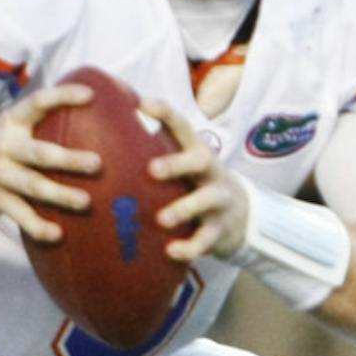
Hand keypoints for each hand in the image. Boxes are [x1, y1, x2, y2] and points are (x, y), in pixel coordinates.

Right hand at [0, 83, 100, 242]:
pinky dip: (37, 226)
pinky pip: (18, 214)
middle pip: (40, 153)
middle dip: (69, 159)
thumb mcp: (7, 128)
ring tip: (85, 202)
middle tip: (97, 163)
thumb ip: (36, 124)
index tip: (91, 95)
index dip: (62, 96)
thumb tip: (87, 117)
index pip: (37, 103)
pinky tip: (56, 234)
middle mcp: (2, 146)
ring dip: (59, 195)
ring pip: (32, 186)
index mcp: (10, 122)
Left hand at [142, 99, 250, 261]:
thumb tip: (114, 113)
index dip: (164, 113)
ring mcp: (218, 200)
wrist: (241, 216)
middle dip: (177, 163)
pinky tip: (171, 252)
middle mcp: (210, 171)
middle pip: (200, 160)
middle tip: (151, 169)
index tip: (142, 104)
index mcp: (196, 150)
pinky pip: (206, 239)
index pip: (182, 126)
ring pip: (206, 200)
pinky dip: (189, 247)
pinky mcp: (220, 229)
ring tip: (161, 219)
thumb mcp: (183, 160)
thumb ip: (155, 142)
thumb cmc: (196, 182)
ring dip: (183, 208)